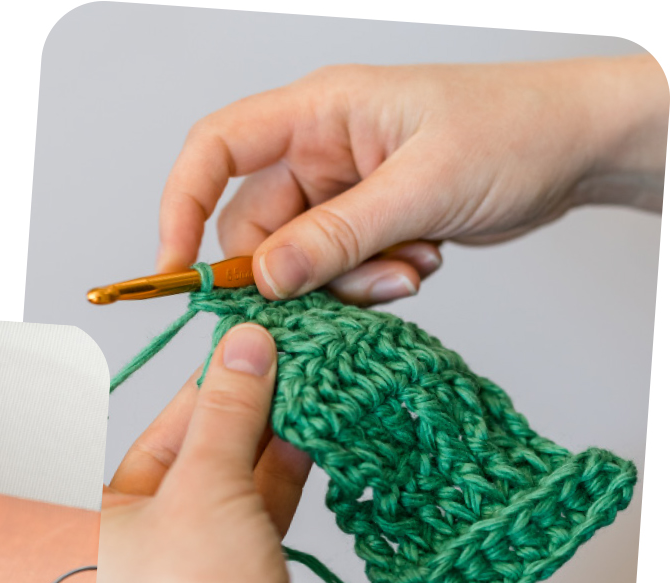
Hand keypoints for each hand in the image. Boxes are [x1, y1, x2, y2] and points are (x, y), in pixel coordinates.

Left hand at [95, 323, 339, 582]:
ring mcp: (180, 575)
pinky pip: (250, 521)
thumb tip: (244, 346)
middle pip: (187, 461)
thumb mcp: (208, 486)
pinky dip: (277, 483)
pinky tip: (309, 440)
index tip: (240, 350)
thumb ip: (229, 411)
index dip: (197, 392)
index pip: (147, 439)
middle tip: (282, 364)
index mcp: (92, 527)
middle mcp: (128, 552)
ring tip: (305, 392)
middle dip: (237, 414)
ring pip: (223, 490)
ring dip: (264, 444)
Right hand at [158, 56, 667, 304]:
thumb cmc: (516, 128)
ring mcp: (343, 188)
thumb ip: (337, 236)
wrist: (583, 145)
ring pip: (300, 260)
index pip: (215, 150)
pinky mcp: (367, 222)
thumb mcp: (422, 187)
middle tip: (344, 291)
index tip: (178, 271)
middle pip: (256, 226)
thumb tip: (264, 278)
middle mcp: (320, 148)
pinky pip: (338, 270)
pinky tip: (420, 265)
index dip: (181, 207)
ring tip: (407, 272)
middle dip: (294, 272)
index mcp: (318, 112)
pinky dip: (370, 283)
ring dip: (345, 283)